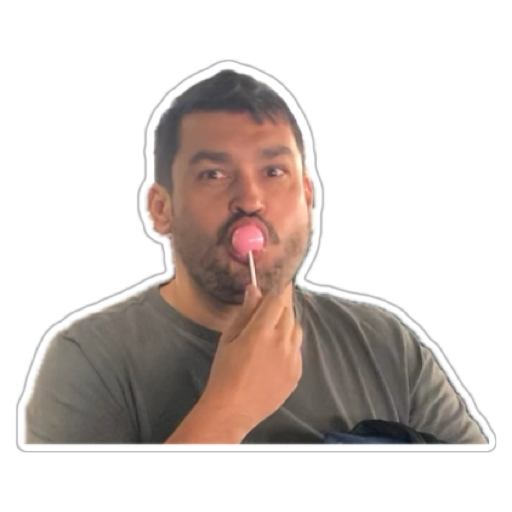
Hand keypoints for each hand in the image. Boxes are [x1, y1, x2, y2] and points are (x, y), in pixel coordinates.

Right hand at [200, 284, 302, 432]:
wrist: (232, 409)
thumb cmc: (224, 372)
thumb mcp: (229, 338)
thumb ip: (245, 312)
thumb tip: (254, 289)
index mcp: (262, 331)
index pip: (277, 299)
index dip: (276, 291)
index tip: (275, 286)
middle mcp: (282, 342)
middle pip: (288, 312)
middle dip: (278, 308)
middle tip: (265, 314)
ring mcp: (292, 358)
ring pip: (296, 330)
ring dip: (286, 325)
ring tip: (268, 336)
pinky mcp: (297, 372)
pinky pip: (297, 349)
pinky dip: (289, 345)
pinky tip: (273, 355)